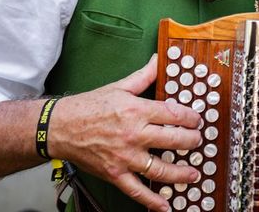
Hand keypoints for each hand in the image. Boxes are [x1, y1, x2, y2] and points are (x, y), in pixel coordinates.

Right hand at [50, 54, 201, 211]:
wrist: (59, 127)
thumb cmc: (88, 106)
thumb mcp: (119, 86)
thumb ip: (144, 76)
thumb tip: (158, 60)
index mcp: (136, 111)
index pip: (174, 114)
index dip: (191, 118)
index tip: (197, 120)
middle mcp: (134, 135)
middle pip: (173, 141)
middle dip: (191, 142)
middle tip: (198, 142)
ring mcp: (125, 157)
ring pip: (161, 169)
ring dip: (181, 173)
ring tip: (193, 174)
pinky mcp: (115, 174)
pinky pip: (137, 191)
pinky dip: (153, 201)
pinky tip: (166, 205)